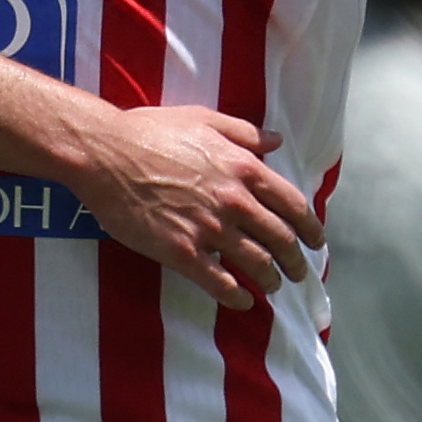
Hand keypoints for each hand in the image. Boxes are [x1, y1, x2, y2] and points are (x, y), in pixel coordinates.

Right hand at [64, 103, 322, 308]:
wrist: (105, 155)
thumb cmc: (150, 131)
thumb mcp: (204, 119)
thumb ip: (245, 133)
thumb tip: (276, 141)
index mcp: (244, 168)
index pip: (293, 205)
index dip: (310, 227)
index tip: (315, 241)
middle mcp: (234, 201)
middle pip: (280, 239)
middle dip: (296, 260)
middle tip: (300, 271)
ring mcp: (209, 229)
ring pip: (256, 263)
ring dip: (271, 279)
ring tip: (274, 286)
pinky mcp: (181, 252)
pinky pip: (218, 282)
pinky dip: (236, 296)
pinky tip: (243, 302)